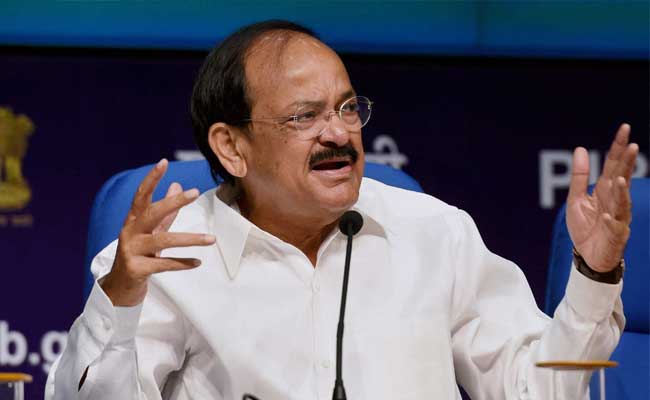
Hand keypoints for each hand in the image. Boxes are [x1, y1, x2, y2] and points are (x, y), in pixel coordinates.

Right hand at [101, 159, 215, 305]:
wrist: (120, 287)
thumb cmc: (139, 254)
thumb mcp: (151, 231)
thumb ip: (166, 211)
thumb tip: (177, 185)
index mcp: (133, 221)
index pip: (141, 195)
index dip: (151, 179)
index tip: (164, 162)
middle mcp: (130, 233)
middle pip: (152, 213)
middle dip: (173, 202)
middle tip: (194, 192)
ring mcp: (131, 251)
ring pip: (163, 240)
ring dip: (189, 239)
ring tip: (212, 239)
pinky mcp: (137, 269)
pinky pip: (164, 264)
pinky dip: (182, 263)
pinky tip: (198, 262)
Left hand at [567, 124, 638, 271]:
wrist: (588, 257)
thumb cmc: (585, 227)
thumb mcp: (576, 199)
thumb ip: (580, 177)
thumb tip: (580, 149)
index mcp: (606, 191)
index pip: (614, 165)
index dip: (618, 148)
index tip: (625, 128)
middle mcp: (615, 202)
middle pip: (622, 179)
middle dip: (627, 164)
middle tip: (632, 146)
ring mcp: (617, 219)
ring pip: (622, 204)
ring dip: (622, 192)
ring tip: (620, 179)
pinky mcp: (614, 236)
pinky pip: (613, 228)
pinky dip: (610, 222)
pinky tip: (607, 216)